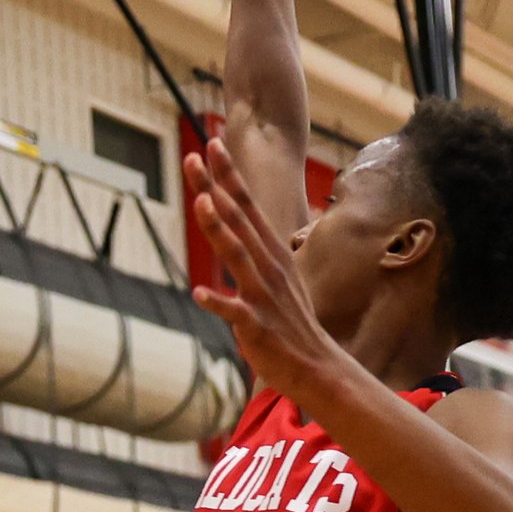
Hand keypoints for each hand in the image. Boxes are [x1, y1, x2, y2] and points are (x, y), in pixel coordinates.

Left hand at [185, 139, 337, 400]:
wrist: (318, 367)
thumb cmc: (290, 322)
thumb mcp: (275, 277)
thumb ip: (254, 251)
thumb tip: (237, 226)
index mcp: (270, 253)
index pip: (246, 205)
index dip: (228, 175)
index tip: (212, 144)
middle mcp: (267, 266)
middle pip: (237, 219)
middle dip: (216, 186)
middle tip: (194, 155)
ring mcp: (262, 294)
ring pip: (237, 255)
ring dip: (218, 228)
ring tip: (201, 202)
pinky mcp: (256, 325)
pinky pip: (235, 312)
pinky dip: (218, 302)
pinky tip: (199, 293)